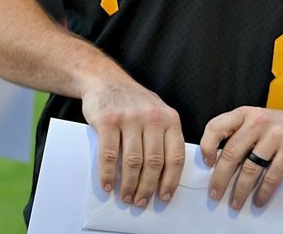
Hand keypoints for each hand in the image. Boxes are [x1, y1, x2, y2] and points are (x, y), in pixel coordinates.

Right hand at [81, 77, 183, 207]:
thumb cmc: (134, 102)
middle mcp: (153, 118)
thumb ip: (164, 137)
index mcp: (170, 119)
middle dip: (148, 187)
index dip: (171, 180)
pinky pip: (110, 155)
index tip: (165, 197)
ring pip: (133, 161)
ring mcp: (130, 118)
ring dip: (130, 185)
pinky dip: (109, 175)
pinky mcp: (108, 121)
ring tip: (126, 197)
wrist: (106, 80)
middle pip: (155, 162)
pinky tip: (109, 185)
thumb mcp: (158, 113)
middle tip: (141, 202)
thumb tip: (166, 175)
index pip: (176, 156)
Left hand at [199, 106, 282, 209]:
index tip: (207, 164)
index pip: (217, 126)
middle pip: (231, 153)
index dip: (207, 146)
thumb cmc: (282, 127)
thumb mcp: (257, 121)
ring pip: (249, 168)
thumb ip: (238, 135)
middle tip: (215, 193)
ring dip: (240, 190)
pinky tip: (259, 199)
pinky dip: (263, 192)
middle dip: (220, 178)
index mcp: (246, 114)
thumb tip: (216, 163)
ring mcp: (276, 135)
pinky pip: (271, 177)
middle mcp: (259, 122)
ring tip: (236, 201)